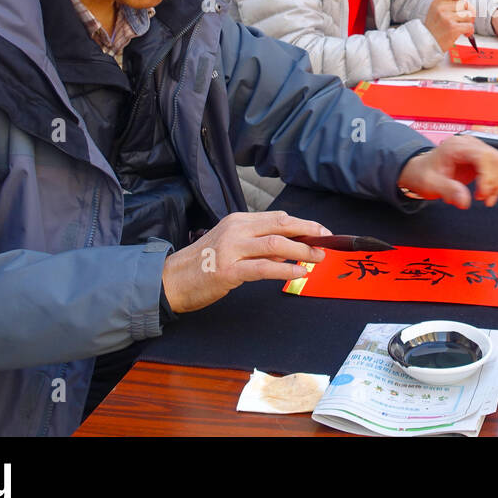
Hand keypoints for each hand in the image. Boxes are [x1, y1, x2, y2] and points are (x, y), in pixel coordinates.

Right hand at [162, 211, 329, 313]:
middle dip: (308, 231)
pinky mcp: (229, 270)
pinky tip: (300, 272)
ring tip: (318, 257)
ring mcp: (232, 249)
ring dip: (302, 250)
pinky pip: (265, 267)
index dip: (303, 224)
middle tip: (326, 239)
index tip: (320, 231)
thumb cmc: (203, 264)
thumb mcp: (231, 245)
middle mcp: (236, 230)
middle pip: (281, 224)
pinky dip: (286, 268)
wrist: (171, 281)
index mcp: (238, 220)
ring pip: (276, 243)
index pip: (277, 217)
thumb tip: (290, 248)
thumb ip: (259, 244)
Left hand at [397, 135, 497, 208]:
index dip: (488, 176)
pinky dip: (497, 181)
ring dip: (497, 183)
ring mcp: (476, 149)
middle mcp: (469, 144)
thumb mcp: (431, 184)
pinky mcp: (481, 158)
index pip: (483, 156)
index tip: (482, 194)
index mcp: (456, 146)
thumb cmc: (424, 173)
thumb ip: (448, 191)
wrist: (421, 170)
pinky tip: (487, 192)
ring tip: (485, 197)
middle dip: (493, 182)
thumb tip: (465, 201)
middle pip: (495, 158)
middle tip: (483, 198)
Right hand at [423, 0, 474, 50]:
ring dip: (469, 22)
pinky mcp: (453, 28)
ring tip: (463, 28)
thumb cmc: (434, 28)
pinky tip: (465, 34)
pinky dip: (470, 31)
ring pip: (469, 15)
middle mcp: (442, 8)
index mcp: (438, 2)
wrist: (426, 44)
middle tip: (466, 20)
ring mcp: (447, 18)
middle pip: (466, 4)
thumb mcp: (435, 11)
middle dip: (469, 13)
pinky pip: (469, 26)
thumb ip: (448, 4)